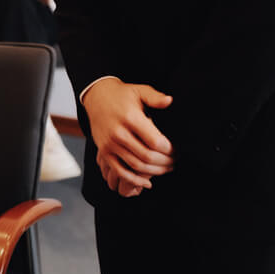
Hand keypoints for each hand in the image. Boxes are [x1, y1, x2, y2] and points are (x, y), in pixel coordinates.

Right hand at [81, 78, 173, 196]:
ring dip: (154, 172)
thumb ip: (155, 97)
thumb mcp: (139, 91)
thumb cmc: (122, 94)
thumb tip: (170, 101)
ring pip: (136, 166)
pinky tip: (147, 182)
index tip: (178, 150)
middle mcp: (118, 132)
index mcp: (130, 118)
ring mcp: (110, 144)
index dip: (170, 150)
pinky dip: (134, 180)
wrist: (96, 96)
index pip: (155, 142)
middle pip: (147, 157)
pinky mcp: (104, 152)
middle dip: (165, 162)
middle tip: (175, 161)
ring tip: (166, 168)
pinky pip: (120, 171)